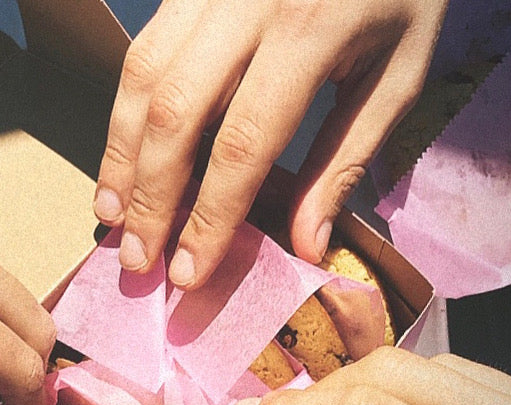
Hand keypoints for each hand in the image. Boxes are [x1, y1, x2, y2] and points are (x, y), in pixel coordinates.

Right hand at [95, 0, 446, 287]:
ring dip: (120, 157)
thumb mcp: (397, 77)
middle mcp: (245, 2)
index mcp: (309, 28)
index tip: (190, 272)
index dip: (210, 218)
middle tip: (137, 259)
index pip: (242, 144)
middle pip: (174, 114)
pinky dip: (125, 113)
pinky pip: (143, 51)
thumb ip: (344, 161)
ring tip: (113, 217)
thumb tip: (304, 246)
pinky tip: (123, 158)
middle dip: (150, 197)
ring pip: (142, 78)